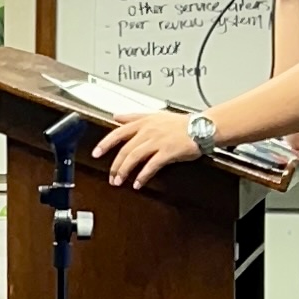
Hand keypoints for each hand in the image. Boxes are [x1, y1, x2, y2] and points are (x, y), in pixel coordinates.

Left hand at [87, 110, 201, 188]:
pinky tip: (138, 183)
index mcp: (143, 123)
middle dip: (115, 165)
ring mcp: (158, 142)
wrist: (203, 127)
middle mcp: (148, 132)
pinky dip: (143, 176)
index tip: (95, 153)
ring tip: (119, 182)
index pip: (118, 133)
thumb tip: (116, 116)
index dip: (105, 144)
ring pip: (134, 157)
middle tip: (111, 177)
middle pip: (125, 150)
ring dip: (124, 171)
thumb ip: (134, 116)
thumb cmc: (181, 123)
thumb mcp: (155, 115)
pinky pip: (151, 165)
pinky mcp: (168, 152)